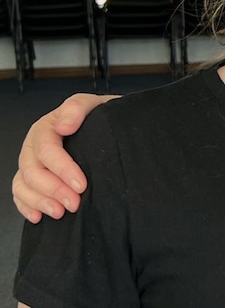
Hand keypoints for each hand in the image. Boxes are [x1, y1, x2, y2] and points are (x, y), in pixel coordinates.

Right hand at [11, 93, 116, 222]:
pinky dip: (27, 206)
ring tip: (60, 212)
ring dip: (40, 201)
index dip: (62, 169)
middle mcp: (35, 145)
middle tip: (74, 203)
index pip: (47, 149)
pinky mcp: (33, 177)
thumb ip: (78, 108)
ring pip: (23, 184)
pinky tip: (39, 216)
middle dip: (53, 190)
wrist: (107, 125)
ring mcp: (32, 162)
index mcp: (48, 126)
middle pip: (32, 171)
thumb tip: (64, 125)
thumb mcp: (94, 105)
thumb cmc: (100, 116)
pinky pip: (20, 193)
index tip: (81, 185)